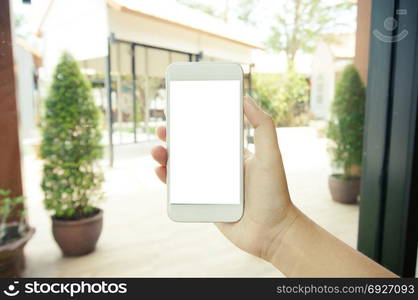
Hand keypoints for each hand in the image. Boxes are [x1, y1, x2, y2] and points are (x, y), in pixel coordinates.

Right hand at [151, 96, 298, 261]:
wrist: (272, 232)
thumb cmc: (274, 193)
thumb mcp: (270, 156)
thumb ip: (263, 126)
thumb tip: (246, 98)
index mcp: (233, 154)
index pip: (210, 132)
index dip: (194, 121)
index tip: (180, 108)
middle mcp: (220, 168)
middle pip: (191, 148)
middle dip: (174, 137)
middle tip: (162, 128)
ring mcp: (210, 186)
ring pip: (182, 168)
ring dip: (166, 157)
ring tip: (157, 150)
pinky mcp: (204, 203)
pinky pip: (181, 190)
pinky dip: (168, 180)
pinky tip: (160, 171)